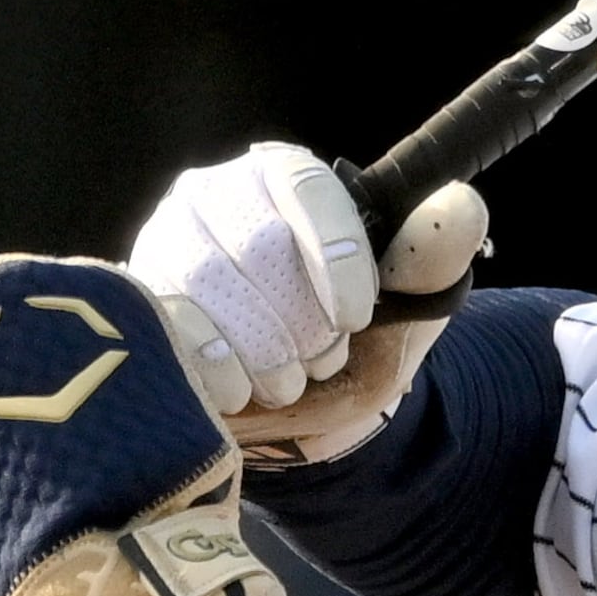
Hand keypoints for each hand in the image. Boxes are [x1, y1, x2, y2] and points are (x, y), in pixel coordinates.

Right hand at [126, 144, 487, 462]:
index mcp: (286, 179)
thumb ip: (432, 257)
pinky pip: (170, 322)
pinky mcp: (135, 297)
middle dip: (303, 319)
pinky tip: (241, 391)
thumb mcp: (407, 308)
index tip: (356, 316)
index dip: (336, 256)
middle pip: (257, 243)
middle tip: (324, 358)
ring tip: (289, 377)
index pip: (304, 189)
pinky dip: (218, 368)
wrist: (300, 417)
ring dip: (264, 349)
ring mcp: (165, 243)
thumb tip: (461, 204)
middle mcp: (215, 195)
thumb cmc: (356, 347)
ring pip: (208, 282)